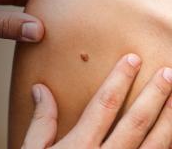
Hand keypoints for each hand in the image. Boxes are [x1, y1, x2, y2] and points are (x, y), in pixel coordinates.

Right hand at [22, 54, 171, 148]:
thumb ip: (42, 120)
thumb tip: (40, 89)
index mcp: (80, 147)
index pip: (106, 103)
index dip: (120, 79)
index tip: (132, 59)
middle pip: (137, 122)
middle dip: (155, 94)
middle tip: (168, 72)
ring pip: (155, 146)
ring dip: (170, 120)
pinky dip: (168, 147)